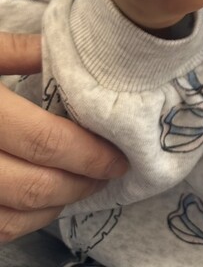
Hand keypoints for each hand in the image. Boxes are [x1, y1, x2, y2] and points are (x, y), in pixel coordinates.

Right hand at [0, 33, 127, 242]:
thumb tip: (71, 57)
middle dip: (82, 184)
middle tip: (108, 172)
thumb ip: (21, 52)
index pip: (47, 142)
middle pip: (35, 186)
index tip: (118, 156)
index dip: (92, 154)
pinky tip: (38, 204)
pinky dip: (19, 224)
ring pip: (11, 219)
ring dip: (55, 208)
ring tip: (80, 187)